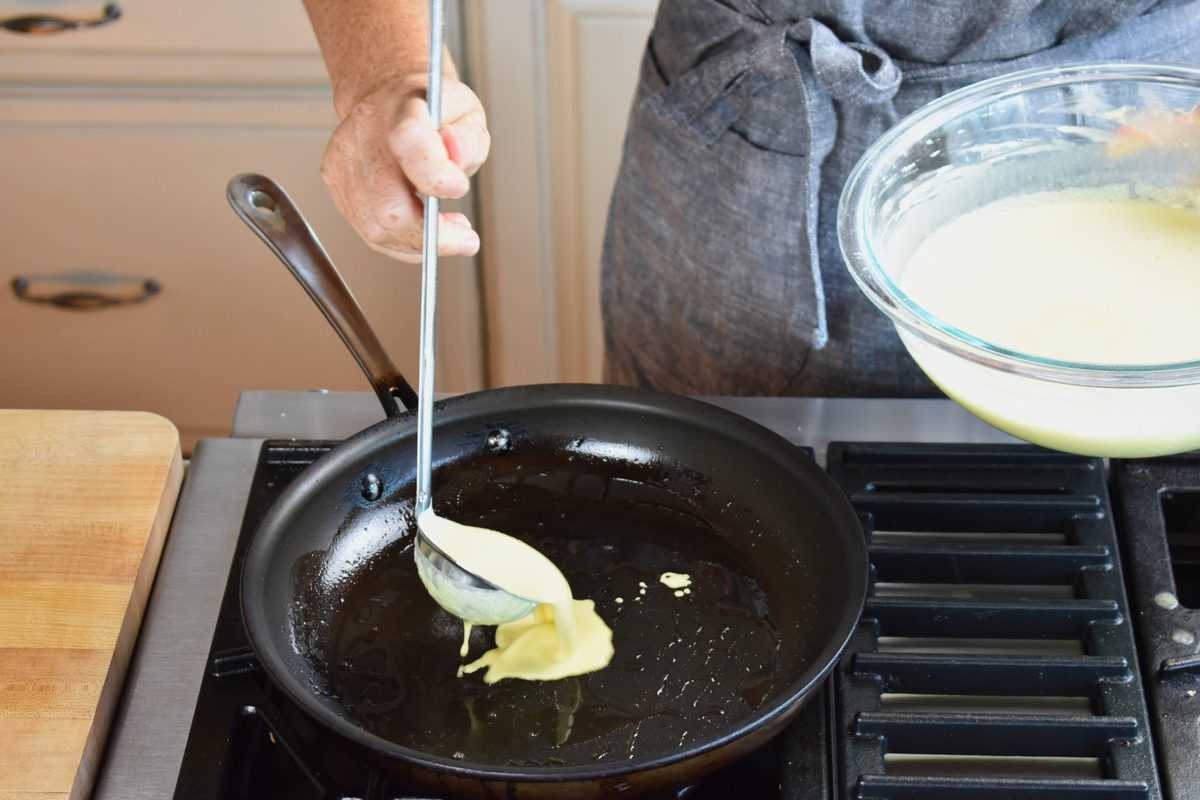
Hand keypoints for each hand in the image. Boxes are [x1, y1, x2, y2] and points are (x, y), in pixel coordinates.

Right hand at [321, 73, 489, 261]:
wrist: (389, 100)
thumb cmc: (432, 111)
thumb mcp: (467, 113)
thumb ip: (467, 138)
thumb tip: (455, 157)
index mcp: (401, 108)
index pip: (409, 143)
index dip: (437, 176)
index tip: (459, 188)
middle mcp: (364, 133)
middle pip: (388, 205)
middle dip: (431, 235)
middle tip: (464, 237)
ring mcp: (344, 160)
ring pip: (377, 228)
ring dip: (418, 243)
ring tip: (446, 231)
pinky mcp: (334, 182)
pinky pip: (369, 231)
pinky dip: (401, 242)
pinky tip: (420, 230)